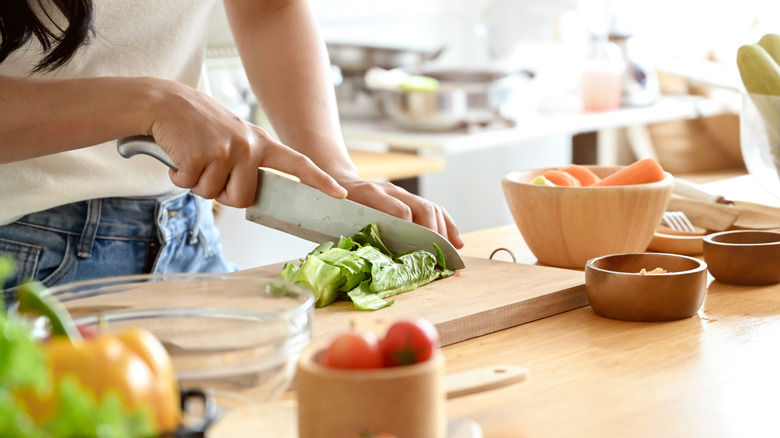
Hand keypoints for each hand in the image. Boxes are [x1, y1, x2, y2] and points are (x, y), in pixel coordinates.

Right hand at [143, 79, 346, 207]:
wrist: (165, 101)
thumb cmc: (199, 125)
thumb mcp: (234, 137)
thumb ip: (248, 163)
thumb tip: (247, 196)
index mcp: (261, 143)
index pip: (297, 163)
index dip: (319, 181)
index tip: (339, 194)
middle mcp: (248, 146)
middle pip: (242, 199)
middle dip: (222, 193)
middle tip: (209, 169)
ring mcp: (226, 150)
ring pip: (213, 195)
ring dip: (197, 183)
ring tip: (194, 156)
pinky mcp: (201, 155)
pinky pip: (190, 186)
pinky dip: (179, 176)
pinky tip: (179, 155)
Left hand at [335, 174, 463, 248]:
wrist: (336, 180)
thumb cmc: (335, 205)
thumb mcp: (337, 218)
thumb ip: (353, 233)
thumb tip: (369, 259)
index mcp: (370, 194)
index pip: (400, 210)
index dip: (412, 229)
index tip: (418, 249)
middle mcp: (390, 191)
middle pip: (422, 207)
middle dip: (434, 233)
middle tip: (439, 256)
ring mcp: (401, 193)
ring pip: (431, 208)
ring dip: (444, 231)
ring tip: (451, 252)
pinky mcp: (408, 198)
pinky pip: (434, 209)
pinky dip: (447, 225)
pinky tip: (456, 242)